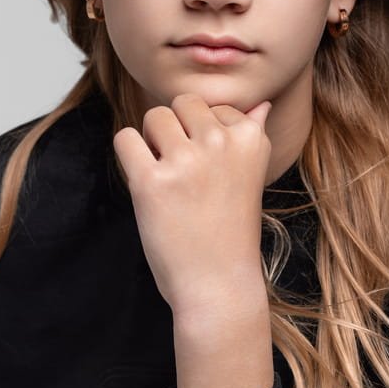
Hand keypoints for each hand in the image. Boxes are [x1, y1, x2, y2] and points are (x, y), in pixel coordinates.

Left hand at [113, 93, 272, 311]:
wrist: (218, 284)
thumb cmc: (231, 231)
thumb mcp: (251, 176)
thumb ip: (254, 133)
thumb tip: (262, 103)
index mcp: (251, 137)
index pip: (213, 105)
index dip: (203, 135)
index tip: (213, 172)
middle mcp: (221, 142)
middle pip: (182, 103)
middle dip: (176, 129)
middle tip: (185, 172)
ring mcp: (186, 160)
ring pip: (154, 117)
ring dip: (152, 142)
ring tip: (169, 179)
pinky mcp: (151, 181)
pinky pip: (126, 138)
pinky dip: (129, 155)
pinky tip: (146, 182)